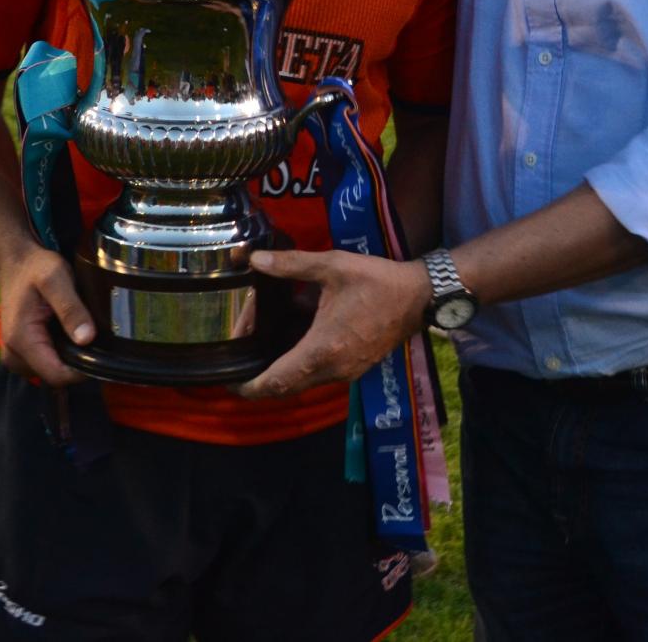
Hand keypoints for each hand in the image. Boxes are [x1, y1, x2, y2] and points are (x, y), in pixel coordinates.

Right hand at [0, 244, 94, 386]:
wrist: (17, 264)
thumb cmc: (36, 268)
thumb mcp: (57, 280)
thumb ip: (71, 309)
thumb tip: (86, 339)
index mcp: (21, 340)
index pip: (57, 376)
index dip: (83, 370)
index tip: (101, 351)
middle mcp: (13, 355)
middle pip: (56, 377)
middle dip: (77, 362)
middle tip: (90, 333)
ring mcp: (15, 357)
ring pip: (52, 373)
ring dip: (69, 357)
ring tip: (76, 329)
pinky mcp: (21, 354)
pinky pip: (46, 364)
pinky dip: (60, 353)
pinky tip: (67, 333)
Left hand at [236, 250, 431, 399]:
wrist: (419, 296)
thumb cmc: (376, 281)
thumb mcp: (331, 266)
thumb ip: (291, 264)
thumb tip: (253, 259)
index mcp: (321, 349)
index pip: (275, 382)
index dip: (248, 386)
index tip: (228, 381)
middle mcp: (332, 370)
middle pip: (285, 388)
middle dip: (260, 377)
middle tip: (243, 354)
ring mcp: (346, 373)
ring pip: (302, 383)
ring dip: (282, 371)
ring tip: (266, 343)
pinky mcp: (356, 369)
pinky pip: (319, 377)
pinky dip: (301, 367)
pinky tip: (296, 341)